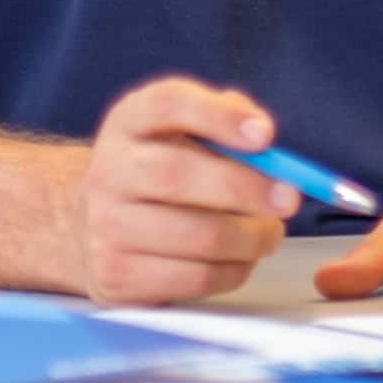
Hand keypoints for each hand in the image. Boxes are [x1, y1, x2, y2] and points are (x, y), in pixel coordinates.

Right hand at [63, 77, 297, 305]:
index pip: (168, 103)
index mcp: (129, 121)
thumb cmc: (161, 169)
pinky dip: (234, 270)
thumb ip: (225, 119)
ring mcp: (107, 226)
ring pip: (196, 235)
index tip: (265, 134)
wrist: (94, 224)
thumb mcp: (183, 129)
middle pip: (178, 175)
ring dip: (250, 237)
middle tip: (289, 199)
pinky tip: (243, 257)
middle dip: (247, 188)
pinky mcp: (117, 276)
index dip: (219, 116)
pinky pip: (194, 278)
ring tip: (271, 233)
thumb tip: (264, 136)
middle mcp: (109, 169)